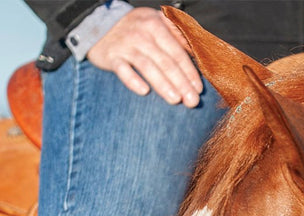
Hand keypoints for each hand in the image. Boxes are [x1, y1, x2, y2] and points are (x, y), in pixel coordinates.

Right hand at [87, 8, 202, 106]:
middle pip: (166, 62)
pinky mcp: (111, 56)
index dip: (190, 71)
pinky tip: (144, 91)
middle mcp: (141, 34)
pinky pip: (122, 70)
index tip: (199, 89)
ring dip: (163, 85)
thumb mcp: (157, 24)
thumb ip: (177, 37)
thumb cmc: (137, 30)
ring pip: (147, 67)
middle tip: (192, 101)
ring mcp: (125, 45)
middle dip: (182, 83)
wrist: (101, 26)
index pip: (178, 52)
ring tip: (175, 100)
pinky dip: (133, 80)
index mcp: (156, 25)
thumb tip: (200, 55)